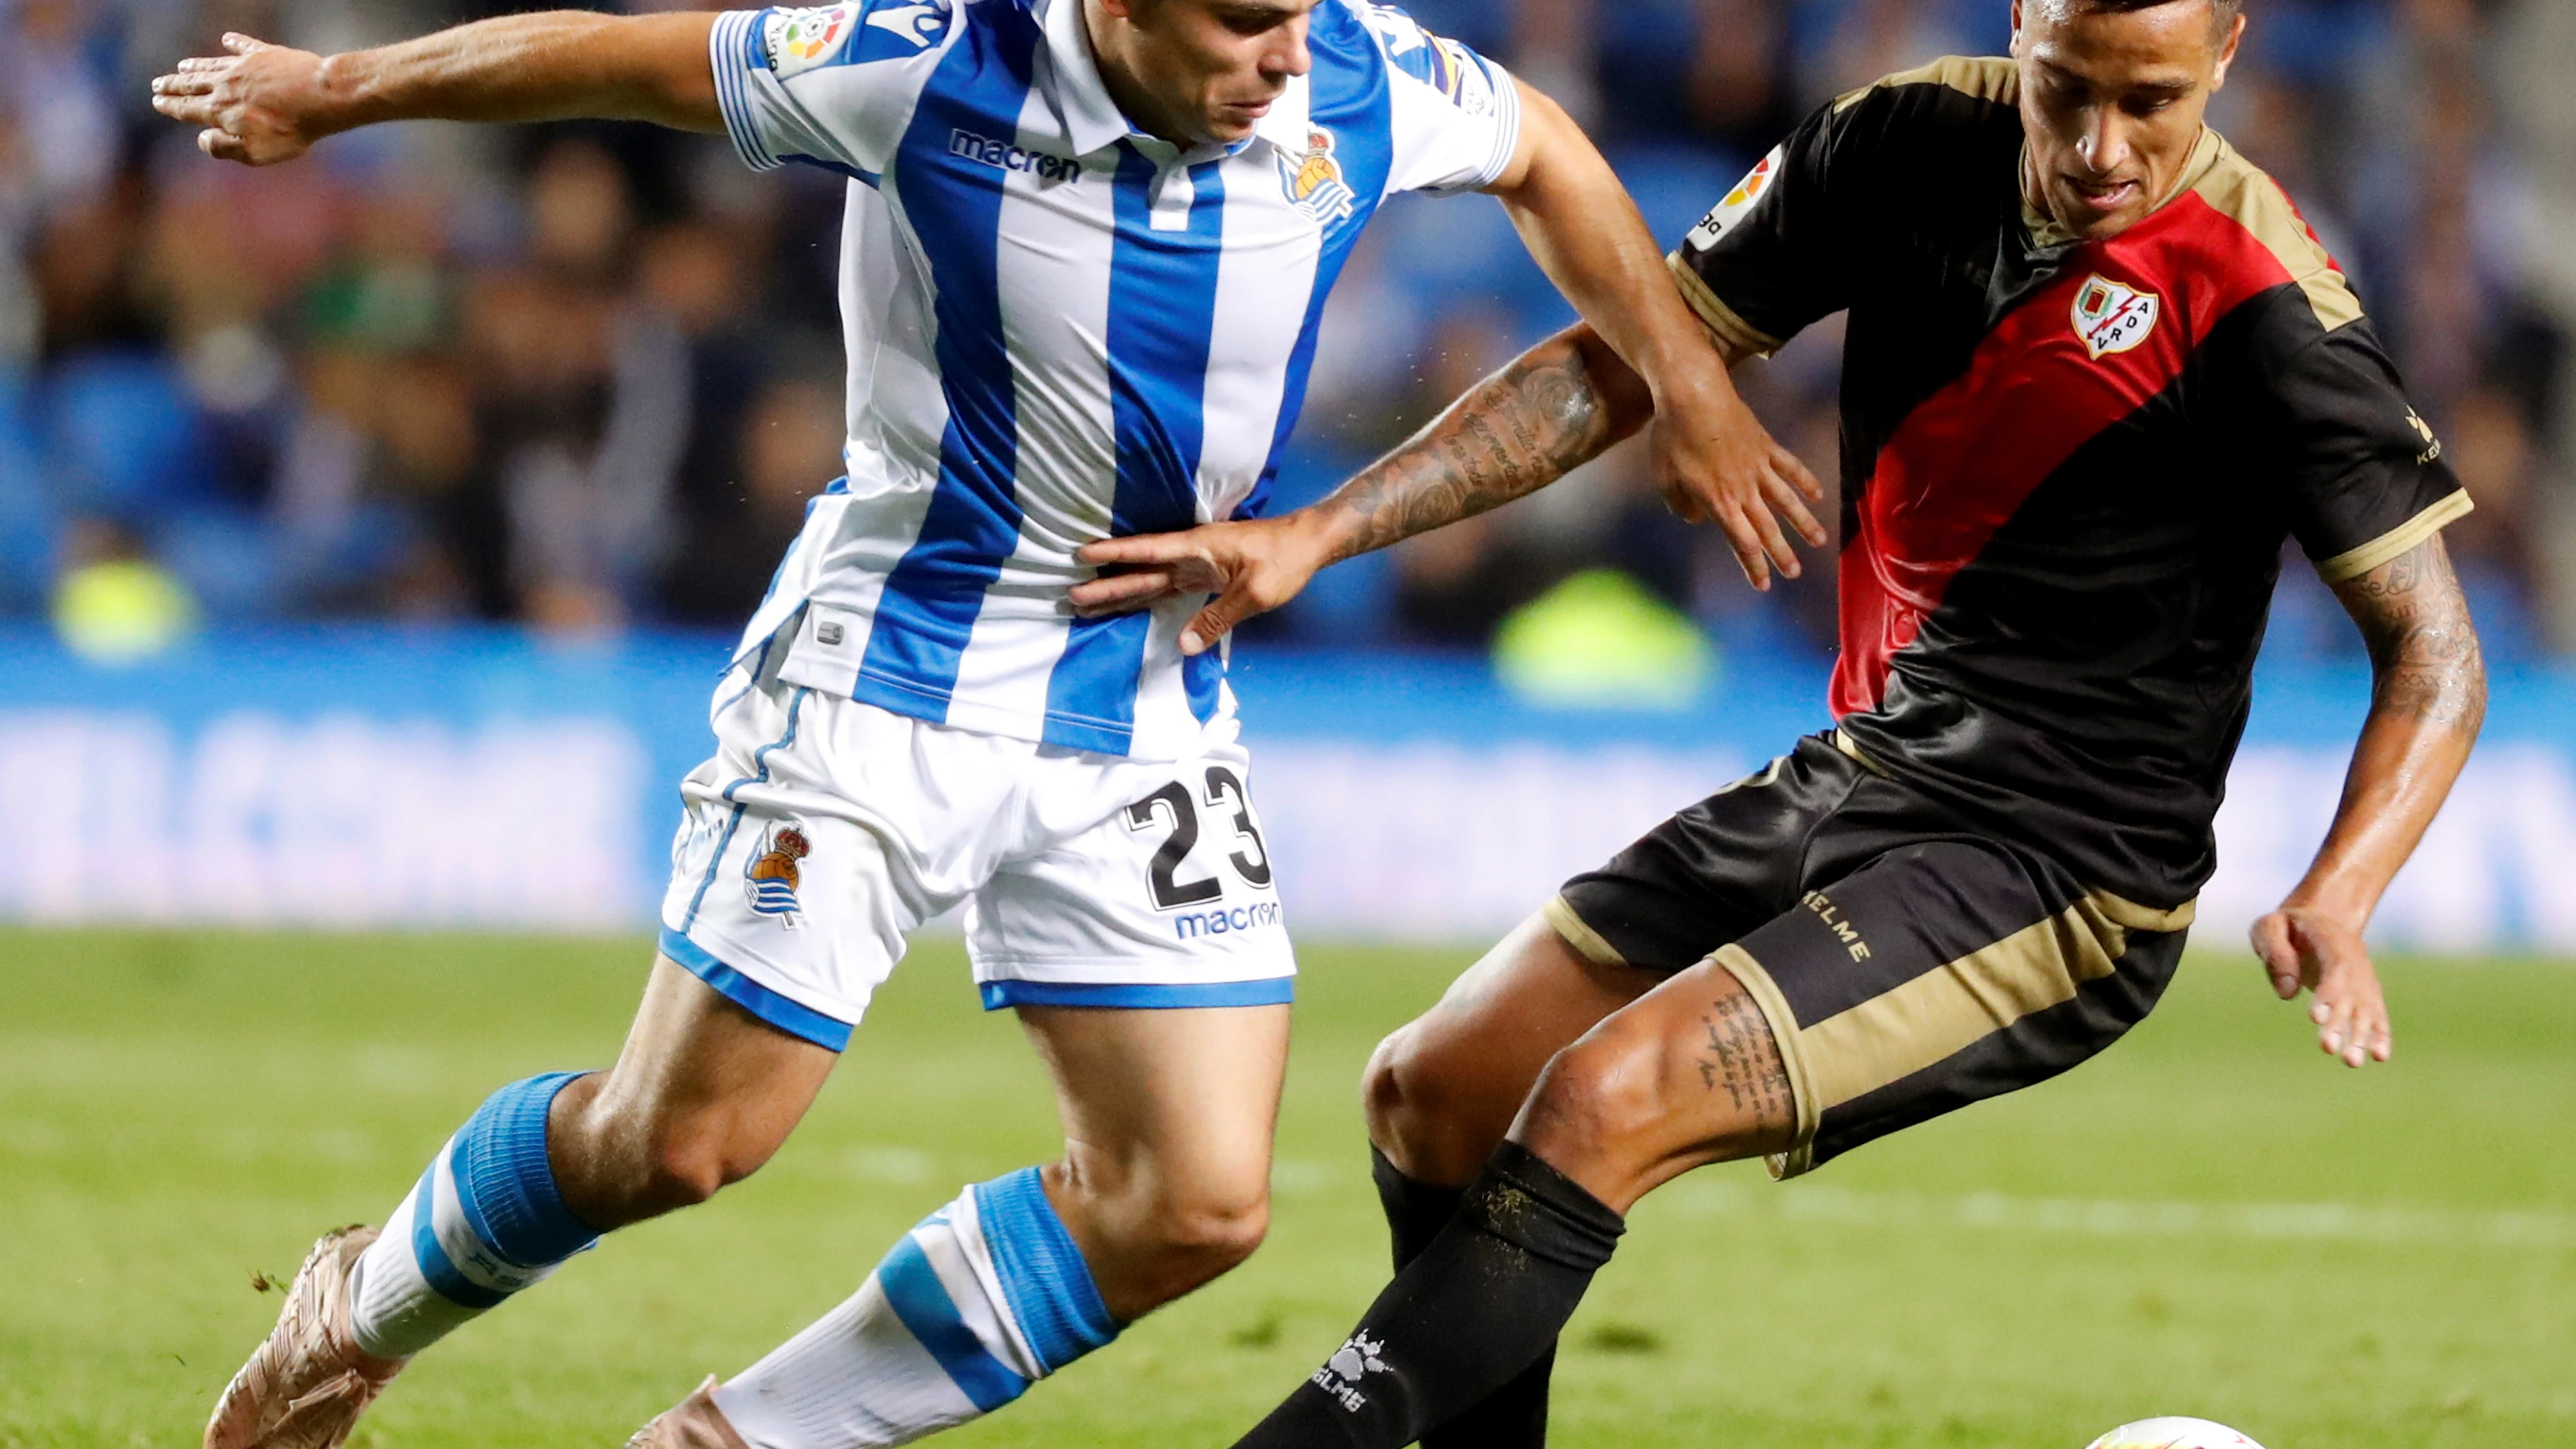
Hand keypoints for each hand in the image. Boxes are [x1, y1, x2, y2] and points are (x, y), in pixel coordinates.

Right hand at [150, 34, 332, 165]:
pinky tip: (227, 39)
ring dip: (195, 66)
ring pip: (211, 64)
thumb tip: (202, 138)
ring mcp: (244, 66)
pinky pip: (243, 45)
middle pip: (192, 84)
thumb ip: (223, 148)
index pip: (187, 108)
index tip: (157, 101)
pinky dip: (233, 42)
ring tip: (182, 66)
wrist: (320, 97)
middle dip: (173, 85)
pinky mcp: (265, 54)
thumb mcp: (255, 152)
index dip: (170, 106)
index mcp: (220, 110)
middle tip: (158, 84)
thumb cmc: (290, 130)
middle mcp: (225, 84)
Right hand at [1069, 515, 1330, 656]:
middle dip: (1107, 584)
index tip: (1082, 554)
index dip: (1115, 555)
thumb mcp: (1255, 592)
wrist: (1308, 544)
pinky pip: (1169, 587)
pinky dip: (1148, 596)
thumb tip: (1184, 643)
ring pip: (1151, 580)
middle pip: (1142, 571)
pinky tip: (1131, 604)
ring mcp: (1198, 564)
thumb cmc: (1284, 560)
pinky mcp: (1206, 575)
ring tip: (1089, 602)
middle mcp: (1192, 554)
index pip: (1148, 552)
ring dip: (1122, 592)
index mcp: (1198, 548)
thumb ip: (1219, 617)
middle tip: (1072, 596)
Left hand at [1646, 371, 1826, 591]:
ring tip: (1820, 541)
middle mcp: (1745, 489)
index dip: (1754, 566)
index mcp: (1719, 502)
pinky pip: (1790, 466)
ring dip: (1804, 523)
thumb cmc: (1673, 438)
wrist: (1693, 396)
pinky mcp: (1766, 445)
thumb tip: (1696, 518)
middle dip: (1782, 554)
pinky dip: (1805, 480)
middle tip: (1794, 573)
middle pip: (1768, 528)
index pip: (1742, 542)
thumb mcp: (1664, 478)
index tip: (1764, 584)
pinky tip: (1817, 494)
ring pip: (1787, 501)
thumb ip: (1680, 505)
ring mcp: (1759, 467)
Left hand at [2249, 906, 2392, 1067]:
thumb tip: (2287, 992)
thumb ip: (2275, 953)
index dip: (2328, 993)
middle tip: (2326, 1048)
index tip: (2315, 1019)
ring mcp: (2363, 977)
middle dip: (2339, 1023)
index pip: (2335, 968)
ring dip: (2360, 1036)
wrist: (2318, 920)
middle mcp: (2355, 960)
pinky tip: (2379, 1057)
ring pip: (2365, 1009)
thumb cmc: (2286, 926)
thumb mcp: (2270, 927)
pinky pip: (2377, 1013)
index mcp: (2331, 939)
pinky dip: (2379, 1034)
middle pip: (2350, 994)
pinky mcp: (2366, 993)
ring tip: (2351, 1062)